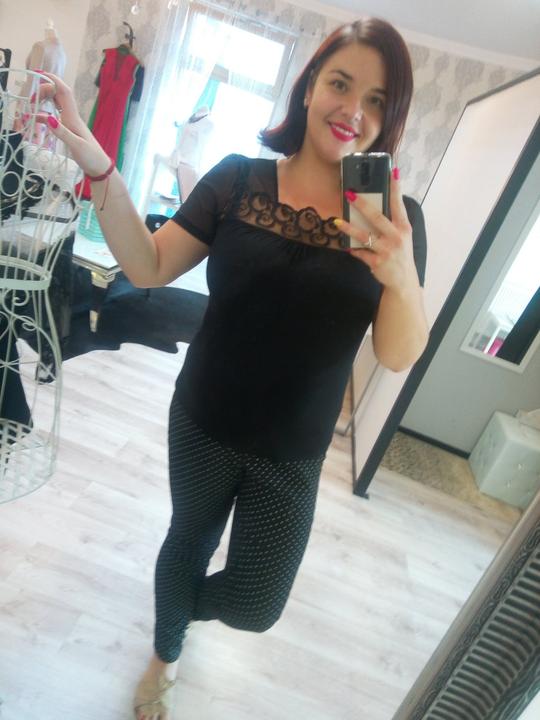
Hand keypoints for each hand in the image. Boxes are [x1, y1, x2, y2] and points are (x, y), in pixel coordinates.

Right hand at [31, 70, 110, 176]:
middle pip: (57, 94)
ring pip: (55, 105)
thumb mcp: (77, 146)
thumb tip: (48, 118)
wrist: (100, 168)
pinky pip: (54, 118)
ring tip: (30, 108)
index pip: (63, 91)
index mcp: (73, 117)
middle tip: (31, 100)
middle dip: (44, 91)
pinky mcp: (68, 131)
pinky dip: (43, 116)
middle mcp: (71, 116)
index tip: (39, 74)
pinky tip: (35, 120)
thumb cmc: (91, 157)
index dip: (52, 80)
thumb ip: (62, 133)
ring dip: (42, 102)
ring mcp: (70, 123)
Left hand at [336, 171, 418, 291]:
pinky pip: (360, 253)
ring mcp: (386, 250)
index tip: (391, 171)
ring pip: (364, 236)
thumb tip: (372, 206)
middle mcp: (396, 237)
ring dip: (349, 228)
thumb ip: (392, 222)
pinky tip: (346, 246)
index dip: (395, 187)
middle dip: (363, 205)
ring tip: (337, 222)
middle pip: (377, 217)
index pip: (398, 203)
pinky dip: (353, 249)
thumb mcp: (402, 236)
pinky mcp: (377, 262)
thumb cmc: (400, 253)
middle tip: (350, 194)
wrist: (403, 280)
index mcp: (403, 227)